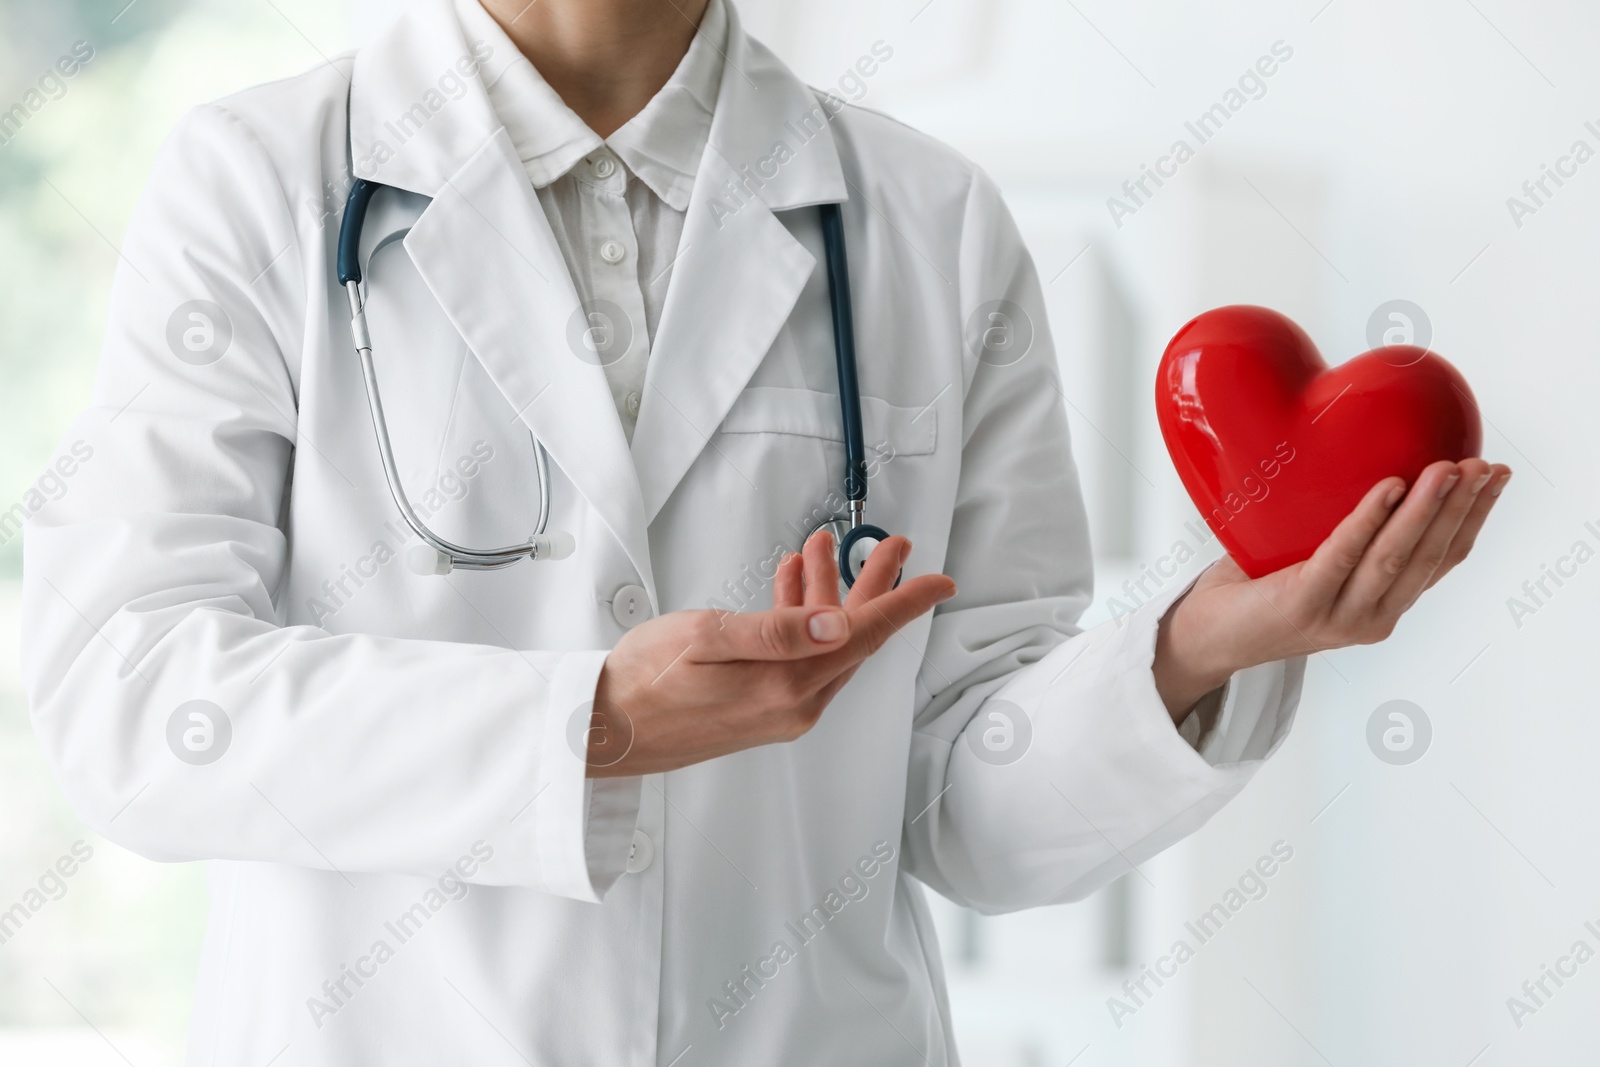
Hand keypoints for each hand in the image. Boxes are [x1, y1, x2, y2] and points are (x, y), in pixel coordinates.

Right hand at [585, 529, 956, 776]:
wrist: (603, 732)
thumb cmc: (642, 683)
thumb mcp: (704, 638)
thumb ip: (776, 629)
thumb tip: (835, 621)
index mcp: (787, 684)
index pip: (865, 636)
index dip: (905, 602)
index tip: (938, 579)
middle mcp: (794, 704)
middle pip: (853, 637)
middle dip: (872, 587)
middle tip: (888, 546)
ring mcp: (779, 710)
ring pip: (826, 644)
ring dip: (828, 595)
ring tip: (823, 549)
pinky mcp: (761, 709)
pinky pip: (800, 658)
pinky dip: (801, 618)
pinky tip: (790, 587)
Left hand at [1153, 458, 1511, 718]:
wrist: (1202, 636)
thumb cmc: (1254, 588)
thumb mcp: (1314, 556)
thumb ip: (1347, 528)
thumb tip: (1372, 455)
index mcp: (1381, 605)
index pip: (1443, 560)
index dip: (1474, 517)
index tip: (1495, 476)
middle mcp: (1370, 618)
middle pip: (1429, 558)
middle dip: (1461, 507)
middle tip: (1480, 465)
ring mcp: (1338, 617)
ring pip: (1394, 557)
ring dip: (1426, 510)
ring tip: (1445, 469)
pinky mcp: (1302, 607)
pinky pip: (1342, 556)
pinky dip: (1367, 520)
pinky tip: (1389, 488)